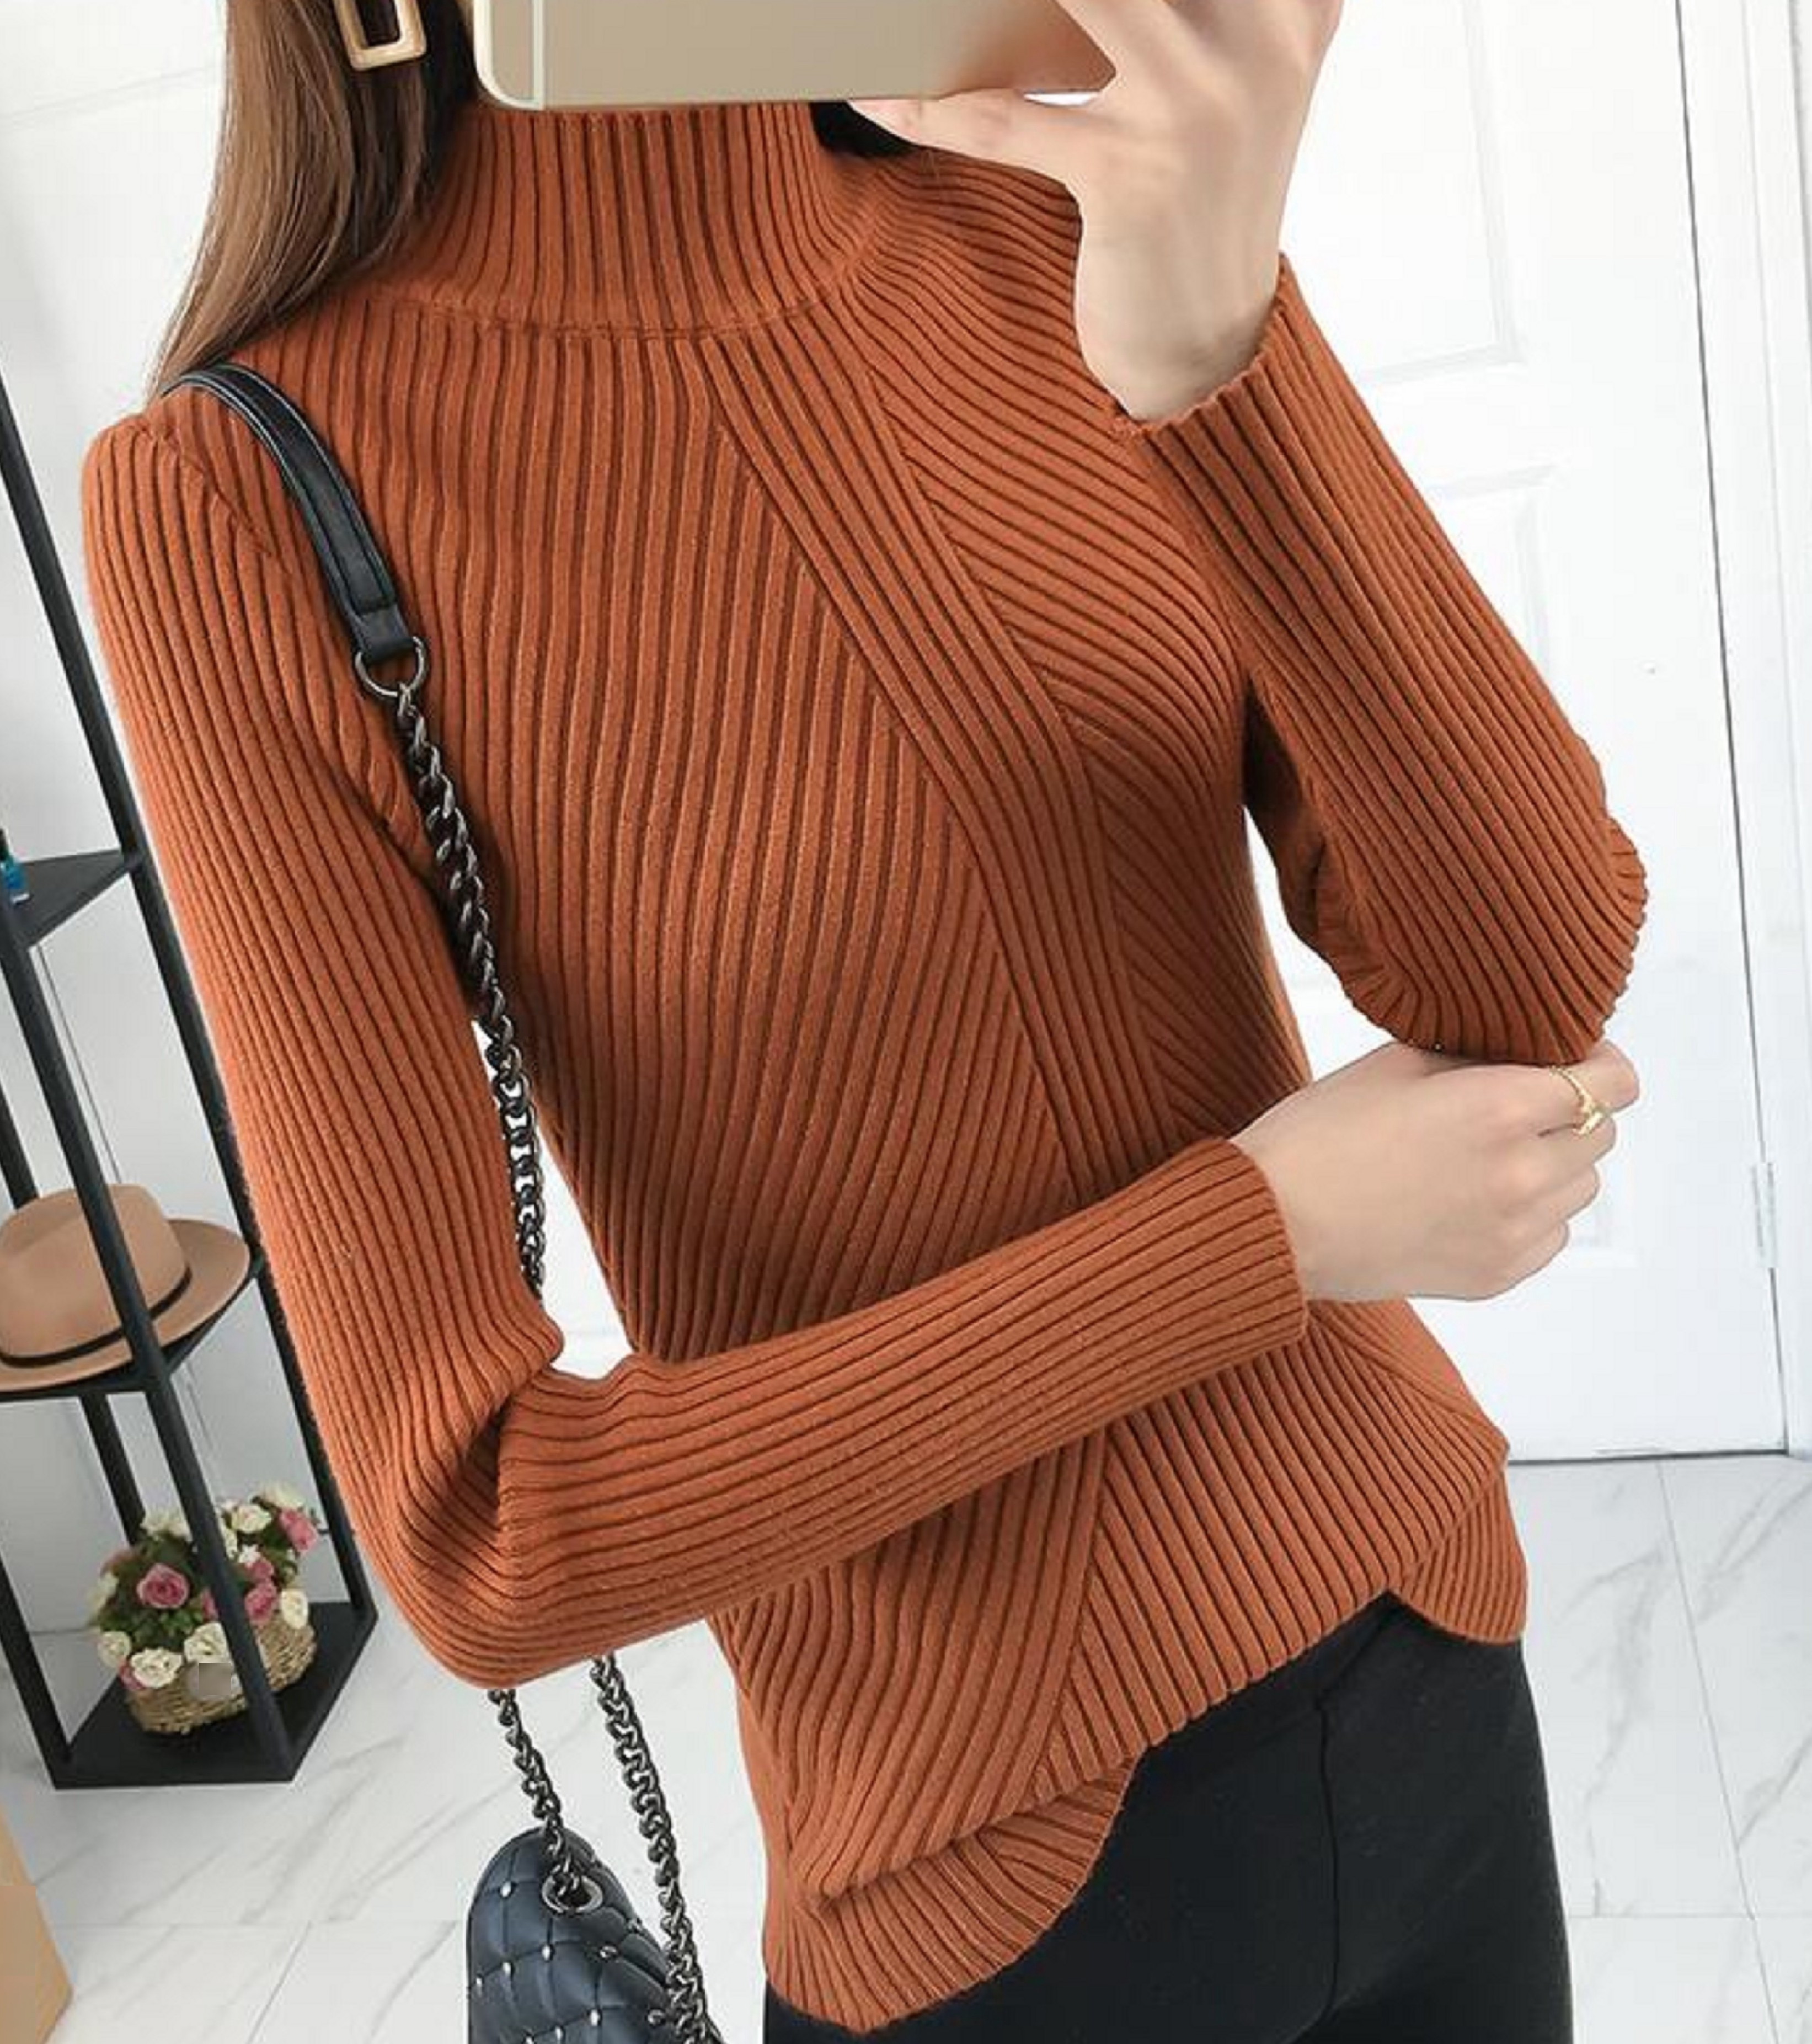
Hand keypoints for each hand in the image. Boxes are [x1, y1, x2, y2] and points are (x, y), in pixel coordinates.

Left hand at [849, 0, 1343, 419]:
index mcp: (1293, 2)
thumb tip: (1075, 6)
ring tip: (899, 1)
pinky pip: (1008, 121)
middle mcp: (1262, 42)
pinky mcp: (1133, 180)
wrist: (1204, 339)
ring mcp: (1199, 109)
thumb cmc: (1197, 193)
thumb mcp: (1230, 74)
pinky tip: (874, 96)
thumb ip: (1203, 7)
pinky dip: (930, 108)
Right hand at [1230, 1037, 1640, 1302]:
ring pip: (1581, 1188)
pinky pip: (1552, 1236)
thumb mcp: (1396, 1064)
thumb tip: (1519, 1057)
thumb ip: (1475, 1058)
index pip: (1614, 1083)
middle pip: (1602, 1134)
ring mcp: (1514, 1232)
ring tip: (1491, 1157)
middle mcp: (1523, 1173)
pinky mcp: (1497, 1275)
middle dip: (1571, 1113)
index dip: (1602, 1063)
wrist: (1275, 1222)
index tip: (1577, 1060)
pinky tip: (1476, 1199)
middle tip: (1520, 1107)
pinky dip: (1532, 1215)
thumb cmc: (1318, 1137)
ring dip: (1554, 1166)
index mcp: (1503, 1108)